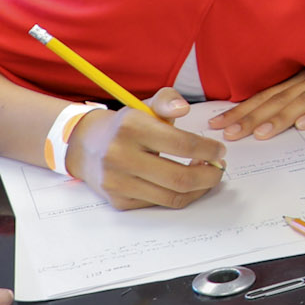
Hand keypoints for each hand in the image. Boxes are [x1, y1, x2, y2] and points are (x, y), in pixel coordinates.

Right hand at [67, 89, 226, 210]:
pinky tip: (185, 184)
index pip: (182, 144)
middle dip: (209, 176)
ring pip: (172, 196)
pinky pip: (160, 204)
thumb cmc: (125, 126)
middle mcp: (120, 156)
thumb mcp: (145, 106)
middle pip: (180, 178)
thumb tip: (184, 108)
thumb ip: (168, 100)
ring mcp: (117, 182)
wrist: (85, 146)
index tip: (220, 151)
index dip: (208, 150)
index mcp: (131, 128)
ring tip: (205, 175)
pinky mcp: (119, 201)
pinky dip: (180, 196)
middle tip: (219, 168)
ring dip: (199, 189)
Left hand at [212, 66, 304, 140]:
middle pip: (277, 98)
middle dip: (252, 117)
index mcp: (300, 76)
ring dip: (280, 118)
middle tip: (232, 133)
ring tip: (261, 134)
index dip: (242, 109)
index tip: (219, 123)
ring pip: (300, 100)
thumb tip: (256, 129)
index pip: (265, 95)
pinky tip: (303, 126)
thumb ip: (292, 108)